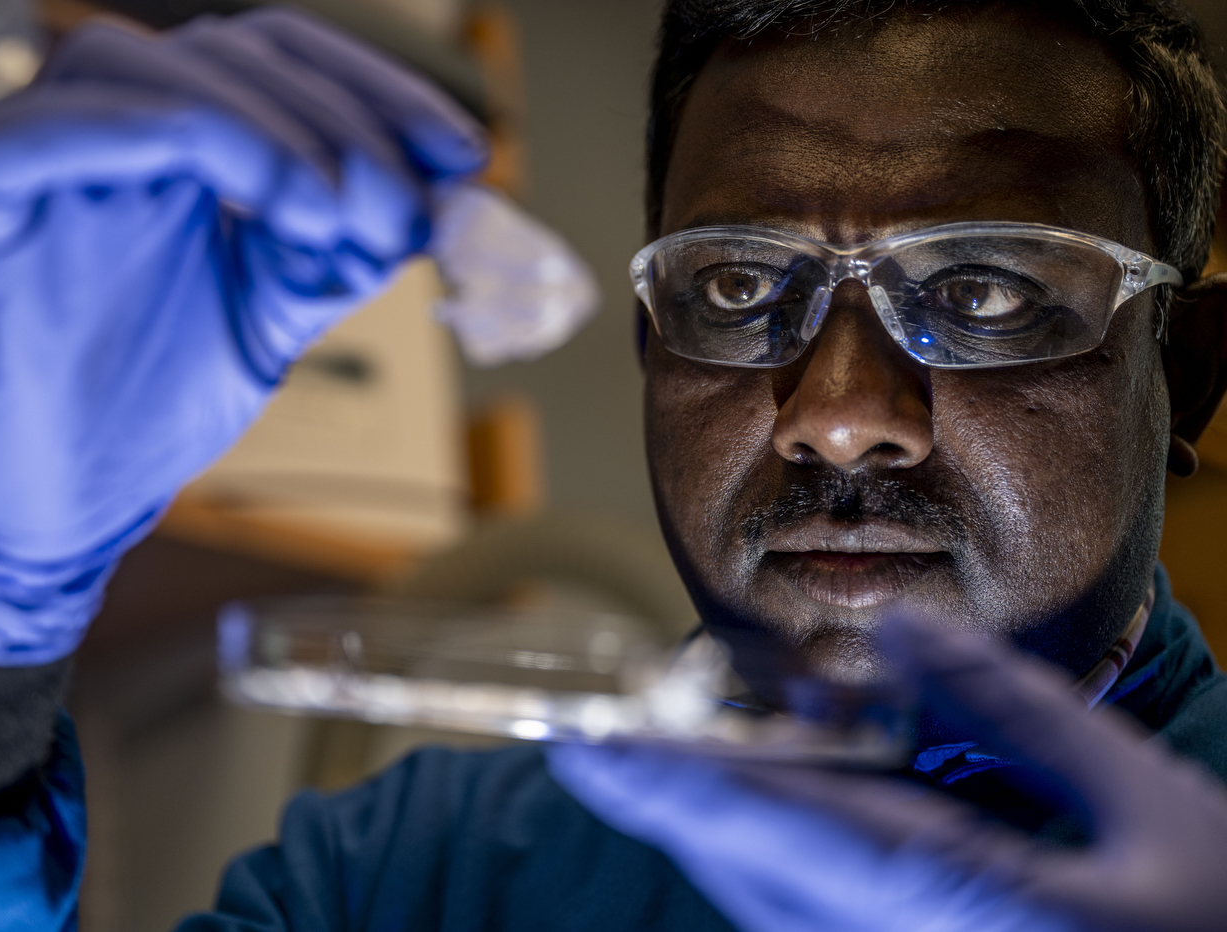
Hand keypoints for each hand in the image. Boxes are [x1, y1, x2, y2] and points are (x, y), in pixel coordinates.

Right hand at [0, 8, 485, 665]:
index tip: (463, 155)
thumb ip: (353, 244)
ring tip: (326, 215)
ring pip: (136, 65)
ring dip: (258, 125)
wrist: (76, 494)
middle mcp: (114, 125)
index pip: (281, 57)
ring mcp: (45, 154)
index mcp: (185, 139)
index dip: (378, 89)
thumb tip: (448, 196)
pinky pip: (43, 130)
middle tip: (401, 211)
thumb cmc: (164, 396)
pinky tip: (257, 202)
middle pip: (228, 52)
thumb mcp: (286, 305)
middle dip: (340, 123)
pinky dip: (152, 136)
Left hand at [548, 616, 1226, 931]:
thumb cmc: (1226, 926)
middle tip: (624, 732)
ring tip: (707, 752)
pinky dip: (783, 865)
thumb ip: (1016, 711)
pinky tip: (794, 814)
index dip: (677, 790)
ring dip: (729, 829)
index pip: (789, 839)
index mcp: (975, 921)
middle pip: (759, 878)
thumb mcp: (1147, 804)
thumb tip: (904, 627)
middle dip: (688, 797)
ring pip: (773, 910)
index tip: (588, 748)